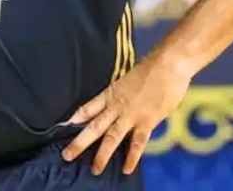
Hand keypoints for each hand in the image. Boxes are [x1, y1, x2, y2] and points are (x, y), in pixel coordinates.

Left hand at [61, 53, 192, 174]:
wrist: (168, 64)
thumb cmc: (152, 69)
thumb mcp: (129, 80)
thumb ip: (123, 95)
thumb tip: (121, 106)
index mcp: (111, 93)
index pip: (88, 107)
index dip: (76, 118)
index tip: (64, 127)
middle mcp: (117, 106)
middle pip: (94, 126)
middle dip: (79, 142)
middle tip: (67, 156)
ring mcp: (131, 114)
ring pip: (112, 137)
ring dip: (102, 154)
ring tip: (95, 169)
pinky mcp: (146, 121)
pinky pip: (137, 143)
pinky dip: (131, 157)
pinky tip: (127, 169)